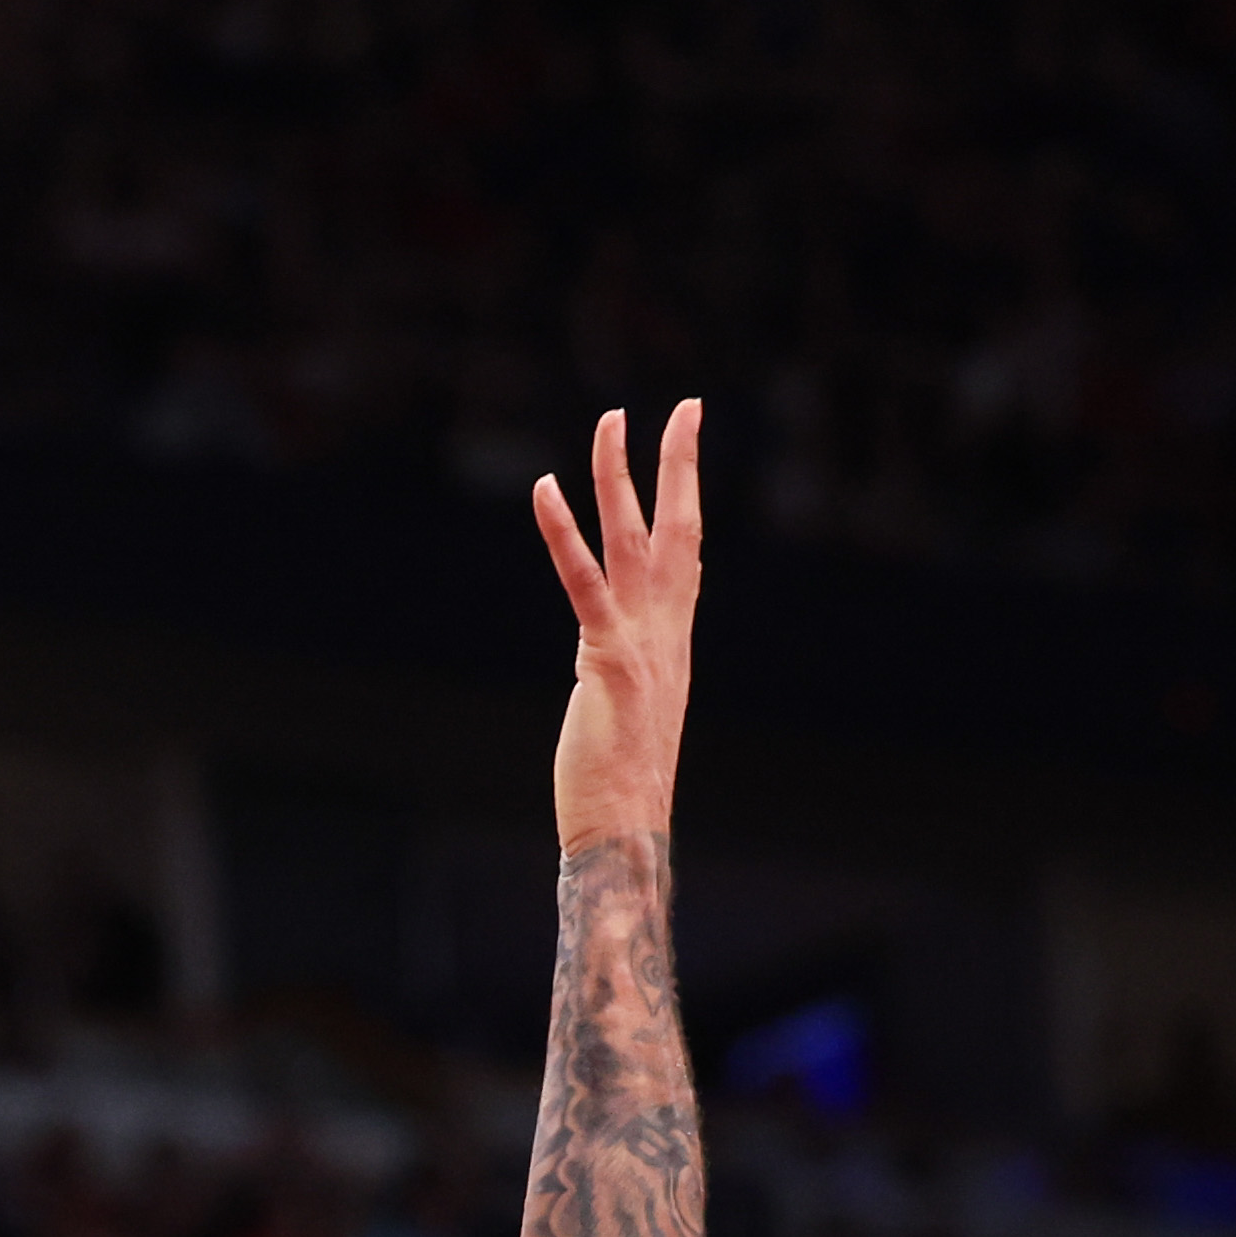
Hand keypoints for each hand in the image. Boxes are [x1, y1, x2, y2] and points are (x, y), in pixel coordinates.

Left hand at [536, 399, 704, 855]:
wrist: (627, 829)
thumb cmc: (622, 785)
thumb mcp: (630, 710)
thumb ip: (623, 670)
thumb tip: (608, 660)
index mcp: (673, 640)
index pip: (687, 552)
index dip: (688, 496)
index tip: (689, 446)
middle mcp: (666, 632)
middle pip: (677, 529)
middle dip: (678, 464)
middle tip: (682, 406)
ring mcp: (640, 642)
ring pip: (633, 540)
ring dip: (620, 477)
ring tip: (611, 420)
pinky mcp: (606, 659)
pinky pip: (583, 583)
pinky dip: (564, 533)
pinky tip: (546, 488)